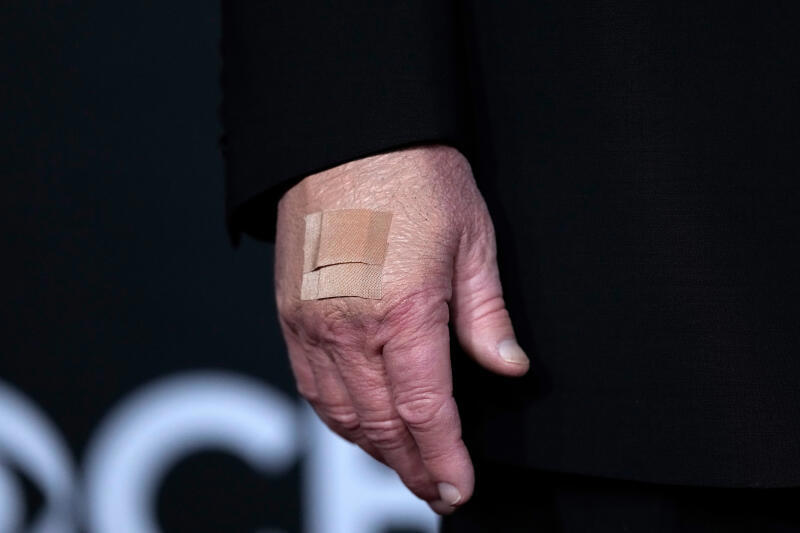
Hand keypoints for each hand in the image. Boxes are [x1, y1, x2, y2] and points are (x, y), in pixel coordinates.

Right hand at [274, 145, 528, 513]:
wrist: (346, 136)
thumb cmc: (414, 177)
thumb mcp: (472, 239)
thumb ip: (487, 314)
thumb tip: (508, 367)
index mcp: (405, 311)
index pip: (426, 412)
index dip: (444, 459)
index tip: (458, 488)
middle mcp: (351, 328)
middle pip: (381, 425)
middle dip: (411, 467)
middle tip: (434, 489)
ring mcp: (312, 324)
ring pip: (341, 415)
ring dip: (374, 449)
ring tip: (403, 464)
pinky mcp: (290, 314)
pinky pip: (310, 386)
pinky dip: (338, 418)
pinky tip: (358, 424)